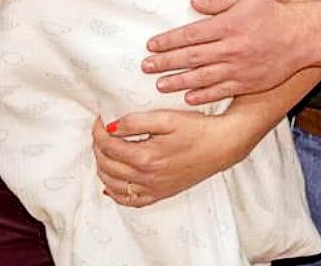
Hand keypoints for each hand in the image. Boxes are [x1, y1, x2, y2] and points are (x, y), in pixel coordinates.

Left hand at [91, 108, 246, 206]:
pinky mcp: (161, 194)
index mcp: (146, 157)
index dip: (98, 131)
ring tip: (104, 151)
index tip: (100, 120)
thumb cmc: (197, 130)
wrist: (222, 146)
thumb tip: (111, 126)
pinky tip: (112, 182)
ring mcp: (154, 189)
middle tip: (101, 133)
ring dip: (103, 167)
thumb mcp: (165, 118)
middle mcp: (147, 177)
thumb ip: (135, 121)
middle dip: (98, 147)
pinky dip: (116, 192)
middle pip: (107, 165)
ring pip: (114, 185)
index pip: (108, 146)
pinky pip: (131, 201)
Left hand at [143, 0, 304, 100]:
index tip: (151, 46)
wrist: (301, 37)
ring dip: (178, 81)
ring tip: (160, 84)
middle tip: (146, 67)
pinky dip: (203, 96)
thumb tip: (194, 3)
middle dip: (165, 62)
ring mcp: (238, 68)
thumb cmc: (271, 14)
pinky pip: (221, 91)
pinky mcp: (247, 83)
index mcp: (227, 26)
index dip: (168, 41)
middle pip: (191, 57)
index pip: (190, 35)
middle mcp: (230, 48)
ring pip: (202, 77)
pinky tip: (188, 97)